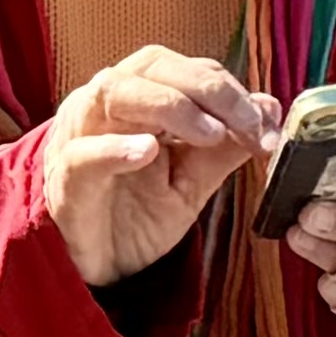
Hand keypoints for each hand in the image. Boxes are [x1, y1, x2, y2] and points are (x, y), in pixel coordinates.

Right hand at [38, 51, 274, 288]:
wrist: (96, 269)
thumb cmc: (136, 215)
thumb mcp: (192, 182)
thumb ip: (226, 148)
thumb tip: (270, 108)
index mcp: (142, 98)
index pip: (189, 71)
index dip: (232, 93)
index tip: (266, 128)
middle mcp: (108, 105)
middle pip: (153, 67)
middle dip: (208, 89)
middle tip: (249, 124)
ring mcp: (81, 136)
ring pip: (115, 92)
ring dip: (168, 104)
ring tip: (209, 133)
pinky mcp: (65, 179)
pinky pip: (83, 154)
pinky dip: (114, 149)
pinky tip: (147, 151)